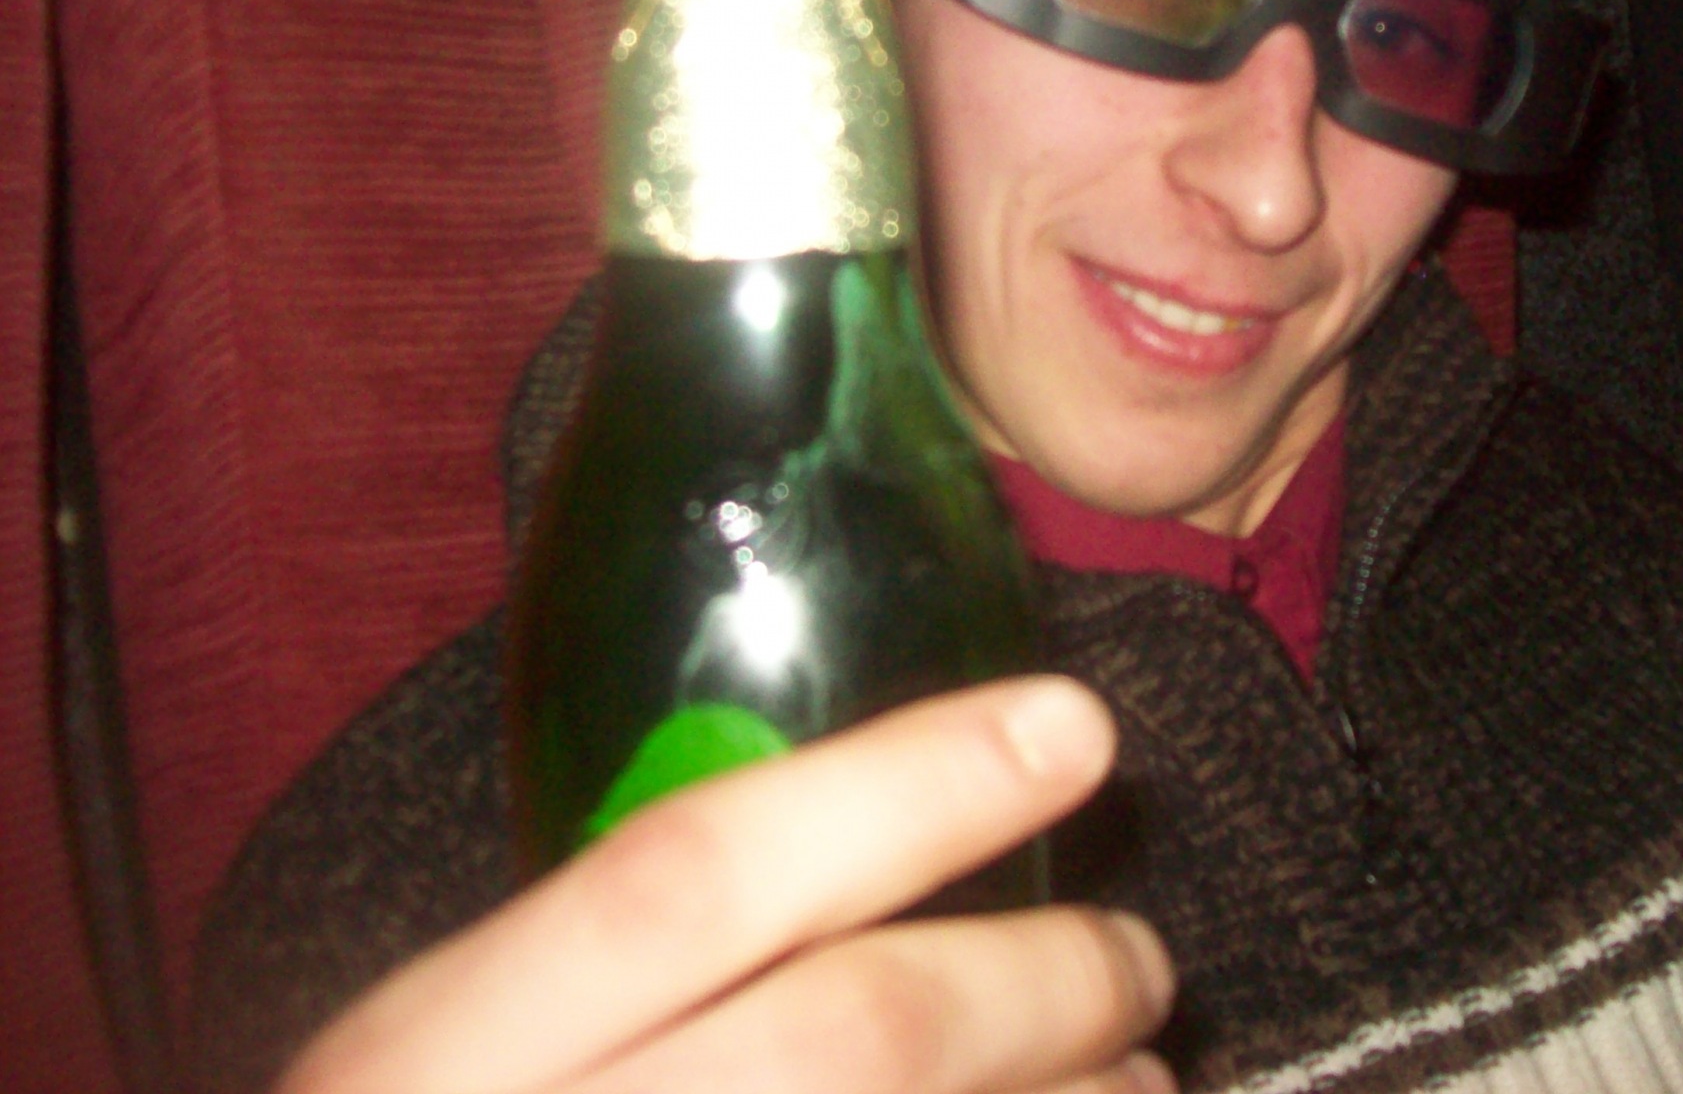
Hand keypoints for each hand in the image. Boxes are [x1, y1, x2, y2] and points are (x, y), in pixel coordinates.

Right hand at [278, 677, 1173, 1093]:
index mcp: (439, 1064)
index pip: (693, 876)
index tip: (1073, 726)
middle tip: (1134, 959)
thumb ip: (621, 964)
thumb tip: (890, 830)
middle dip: (1046, 979)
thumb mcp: (446, 1066)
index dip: (906, 787)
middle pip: (858, 1037)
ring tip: (1143, 1085)